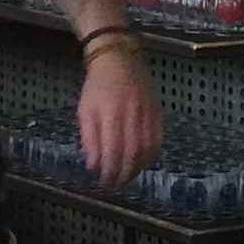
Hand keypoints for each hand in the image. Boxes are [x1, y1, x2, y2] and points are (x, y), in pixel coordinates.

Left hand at [77, 48, 160, 189]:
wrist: (120, 58)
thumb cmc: (98, 85)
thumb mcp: (85, 110)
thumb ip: (89, 138)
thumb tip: (93, 165)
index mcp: (111, 114)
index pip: (113, 151)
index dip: (110, 171)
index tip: (104, 182)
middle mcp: (132, 115)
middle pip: (132, 154)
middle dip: (124, 174)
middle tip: (116, 184)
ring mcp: (148, 113)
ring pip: (147, 149)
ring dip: (138, 168)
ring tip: (128, 176)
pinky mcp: (157, 112)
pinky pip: (158, 139)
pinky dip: (151, 155)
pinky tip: (142, 162)